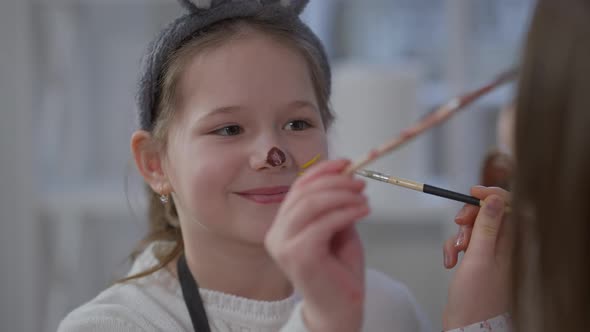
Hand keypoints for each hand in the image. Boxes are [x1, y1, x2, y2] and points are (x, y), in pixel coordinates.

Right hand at [265, 159, 368, 331]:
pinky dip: (347, 212)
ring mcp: (284, 245)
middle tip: (360, 183)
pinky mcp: (298, 255)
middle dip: (335, 182)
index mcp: (281, 225)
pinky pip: (324, 223)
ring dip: (343, 196)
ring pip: (312, 205)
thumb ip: (334, 205)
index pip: (297, 188)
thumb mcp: (337, 229)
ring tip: (364, 199)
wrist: (339, 309)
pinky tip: (363, 211)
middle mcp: (276, 234)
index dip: (321, 171)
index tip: (345, 163)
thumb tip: (345, 175)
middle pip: (304, 193)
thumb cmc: (338, 272)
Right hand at [442, 186, 512, 329]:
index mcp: (513, 244)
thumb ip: (488, 226)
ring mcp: (492, 254)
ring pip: (475, 228)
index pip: (510, 206)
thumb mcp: (480, 256)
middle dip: (470, 216)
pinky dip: (454, 248)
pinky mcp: (479, 261)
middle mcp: (506, 247)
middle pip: (489, 214)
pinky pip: (466, 243)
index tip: (473, 192)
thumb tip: (496, 198)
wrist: (467, 324)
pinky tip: (451, 262)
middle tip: (459, 222)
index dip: (493, 195)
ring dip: (460, 235)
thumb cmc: (477, 298)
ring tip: (456, 251)